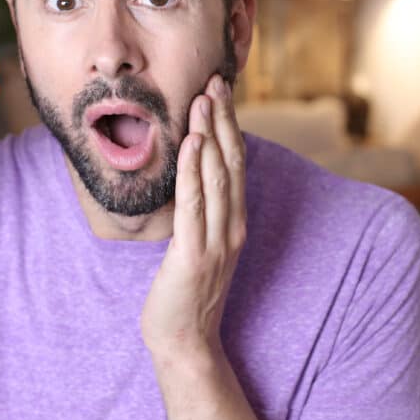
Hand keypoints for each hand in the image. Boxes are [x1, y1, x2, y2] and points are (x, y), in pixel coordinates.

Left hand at [140, 74, 246, 362]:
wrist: (184, 339)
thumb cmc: (186, 289)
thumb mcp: (200, 241)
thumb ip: (202, 208)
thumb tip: (193, 170)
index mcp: (235, 220)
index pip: (236, 162)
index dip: (229, 125)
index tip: (220, 90)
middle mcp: (232, 226)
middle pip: (231, 162)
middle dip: (223, 119)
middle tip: (215, 80)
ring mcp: (217, 241)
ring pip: (218, 177)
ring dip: (210, 135)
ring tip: (203, 100)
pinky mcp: (195, 255)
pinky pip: (194, 205)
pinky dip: (194, 172)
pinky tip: (192, 144)